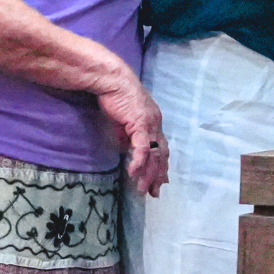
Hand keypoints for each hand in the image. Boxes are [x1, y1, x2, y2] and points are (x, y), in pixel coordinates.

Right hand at [96, 72, 169, 197]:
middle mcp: (156, 125)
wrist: (112, 80)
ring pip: (153, 155)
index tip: (160, 182)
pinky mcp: (141, 123)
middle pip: (161, 155)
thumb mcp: (123, 122)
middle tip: (154, 192)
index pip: (161, 149)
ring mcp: (150, 124)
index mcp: (154, 123)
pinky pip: (142, 147)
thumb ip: (128, 136)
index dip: (161, 166)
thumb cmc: (116, 98)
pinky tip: (134, 174)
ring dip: (148, 174)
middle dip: (158, 175)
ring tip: (143, 190)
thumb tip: (128, 150)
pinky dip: (139, 162)